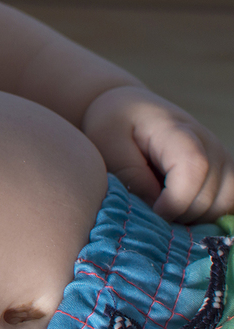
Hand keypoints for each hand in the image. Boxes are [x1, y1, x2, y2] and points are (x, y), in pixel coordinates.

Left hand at [82, 85, 233, 222]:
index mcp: (176, 130)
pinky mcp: (225, 172)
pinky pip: (229, 204)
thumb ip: (130, 175)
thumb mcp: (107, 144)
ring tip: (164, 211)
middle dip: (180, 214)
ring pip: (226, 203)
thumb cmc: (114, 125)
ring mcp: (221, 157)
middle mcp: (208, 143)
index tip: (153, 212)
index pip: (194, 166)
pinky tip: (180, 213)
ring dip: (195, 218)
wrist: (130, 109)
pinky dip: (207, 216)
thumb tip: (156, 209)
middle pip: (212, 192)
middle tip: (151, 214)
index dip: (177, 199)